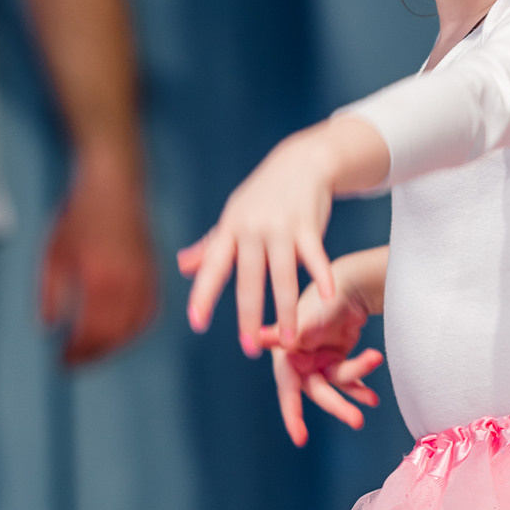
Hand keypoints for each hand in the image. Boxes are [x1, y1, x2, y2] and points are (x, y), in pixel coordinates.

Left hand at [40, 153, 157, 365]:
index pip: (91, 332)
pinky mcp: (154, 270)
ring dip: (116, 344)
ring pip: (135, 326)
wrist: (115, 184)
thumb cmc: (82, 214)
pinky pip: (151, 309)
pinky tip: (124, 330)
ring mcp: (145, 276)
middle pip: (114, 335)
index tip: (63, 361)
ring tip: (97, 349)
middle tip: (76, 360)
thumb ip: (51, 294)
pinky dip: (138, 326)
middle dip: (94, 353)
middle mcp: (127, 282)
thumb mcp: (55, 254)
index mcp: (100, 279)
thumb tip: (50, 327)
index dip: (76, 353)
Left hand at [183, 129, 337, 355]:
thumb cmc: (264, 194)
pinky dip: (322, 276)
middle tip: (249, 348)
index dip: (204, 294)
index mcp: (231, 229)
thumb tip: (183, 266)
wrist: (301, 161)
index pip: (214, 267)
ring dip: (286, 310)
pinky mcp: (308, 225)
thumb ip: (212, 243)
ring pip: (283, 275)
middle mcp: (253, 229)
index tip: (197, 323)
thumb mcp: (234, 214)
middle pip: (250, 279)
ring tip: (289, 338)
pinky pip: (316, 256)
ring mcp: (282, 227)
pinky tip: (326, 297)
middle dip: (249, 315)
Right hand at [264, 272, 382, 445]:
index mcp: (287, 352)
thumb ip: (289, 332)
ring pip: (337, 383)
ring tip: (373, 399)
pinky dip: (360, 388)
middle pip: (317, 391)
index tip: (300, 438)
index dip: (292, 412)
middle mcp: (300, 360)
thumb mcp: (308, 317)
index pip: (287, 387)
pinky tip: (371, 398)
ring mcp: (319, 361)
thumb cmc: (325, 299)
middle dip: (337, 405)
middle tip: (356, 421)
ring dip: (355, 389)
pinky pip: (349, 379)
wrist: (350, 286)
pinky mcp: (335, 358)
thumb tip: (263, 338)